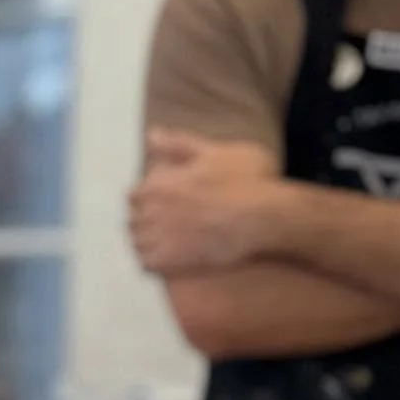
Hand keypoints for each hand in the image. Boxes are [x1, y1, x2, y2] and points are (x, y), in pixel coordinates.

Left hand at [128, 128, 285, 275]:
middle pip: (133, 220)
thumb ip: (178, 144)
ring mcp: (161, 237)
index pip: (134, 195)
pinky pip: (147, 265)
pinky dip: (153, 262)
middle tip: (169, 224)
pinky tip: (170, 259)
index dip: (148, 199)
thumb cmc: (247, 181)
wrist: (266, 218)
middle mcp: (153, 211)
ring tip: (167, 242)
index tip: (164, 202)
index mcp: (158, 183)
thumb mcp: (215, 151)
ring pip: (137, 243)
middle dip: (146, 221)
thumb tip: (151, 134)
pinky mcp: (172, 261)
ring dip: (147, 241)